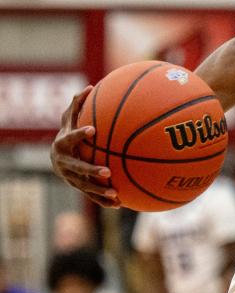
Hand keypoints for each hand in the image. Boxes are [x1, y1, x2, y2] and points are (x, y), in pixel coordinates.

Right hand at [50, 86, 119, 207]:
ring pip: (84, 186)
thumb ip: (77, 105)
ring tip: (116, 194)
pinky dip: (104, 200)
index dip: (79, 134)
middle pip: (77, 168)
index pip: (70, 138)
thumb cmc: (67, 134)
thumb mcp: (69, 120)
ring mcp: (69, 177)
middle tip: (107, 172)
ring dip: (100, 191)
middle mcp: (63, 162)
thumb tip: (90, 86)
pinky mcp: (78, 187)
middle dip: (91, 170)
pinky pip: (92, 196)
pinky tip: (120, 205)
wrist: (56, 158)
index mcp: (62, 144)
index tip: (93, 130)